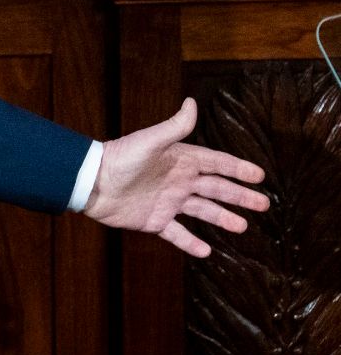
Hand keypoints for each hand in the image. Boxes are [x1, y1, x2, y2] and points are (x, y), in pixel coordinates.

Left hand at [83, 98, 269, 257]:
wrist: (91, 183)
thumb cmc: (119, 158)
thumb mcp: (150, 141)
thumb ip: (174, 127)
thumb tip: (191, 102)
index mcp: (181, 160)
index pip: (217, 163)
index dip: (238, 169)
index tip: (260, 175)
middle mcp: (178, 181)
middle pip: (216, 189)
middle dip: (240, 196)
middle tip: (264, 204)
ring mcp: (168, 202)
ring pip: (202, 211)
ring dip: (223, 218)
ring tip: (242, 226)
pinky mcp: (154, 221)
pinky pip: (177, 234)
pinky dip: (191, 243)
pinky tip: (207, 252)